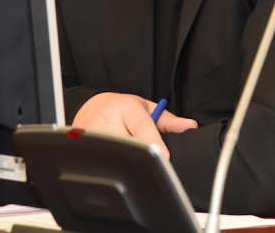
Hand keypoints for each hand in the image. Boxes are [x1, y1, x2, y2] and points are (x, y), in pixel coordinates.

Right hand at [71, 92, 197, 157]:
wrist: (87, 108)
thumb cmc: (119, 108)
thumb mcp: (144, 107)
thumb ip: (167, 119)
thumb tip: (190, 127)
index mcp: (125, 108)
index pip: (142, 128)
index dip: (154, 144)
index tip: (165, 157)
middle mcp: (108, 120)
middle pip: (129, 146)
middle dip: (141, 157)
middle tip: (150, 163)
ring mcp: (93, 136)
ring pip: (115, 157)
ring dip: (126, 163)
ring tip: (129, 159)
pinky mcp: (83, 149)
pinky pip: (102, 164)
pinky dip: (112, 166)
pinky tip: (115, 162)